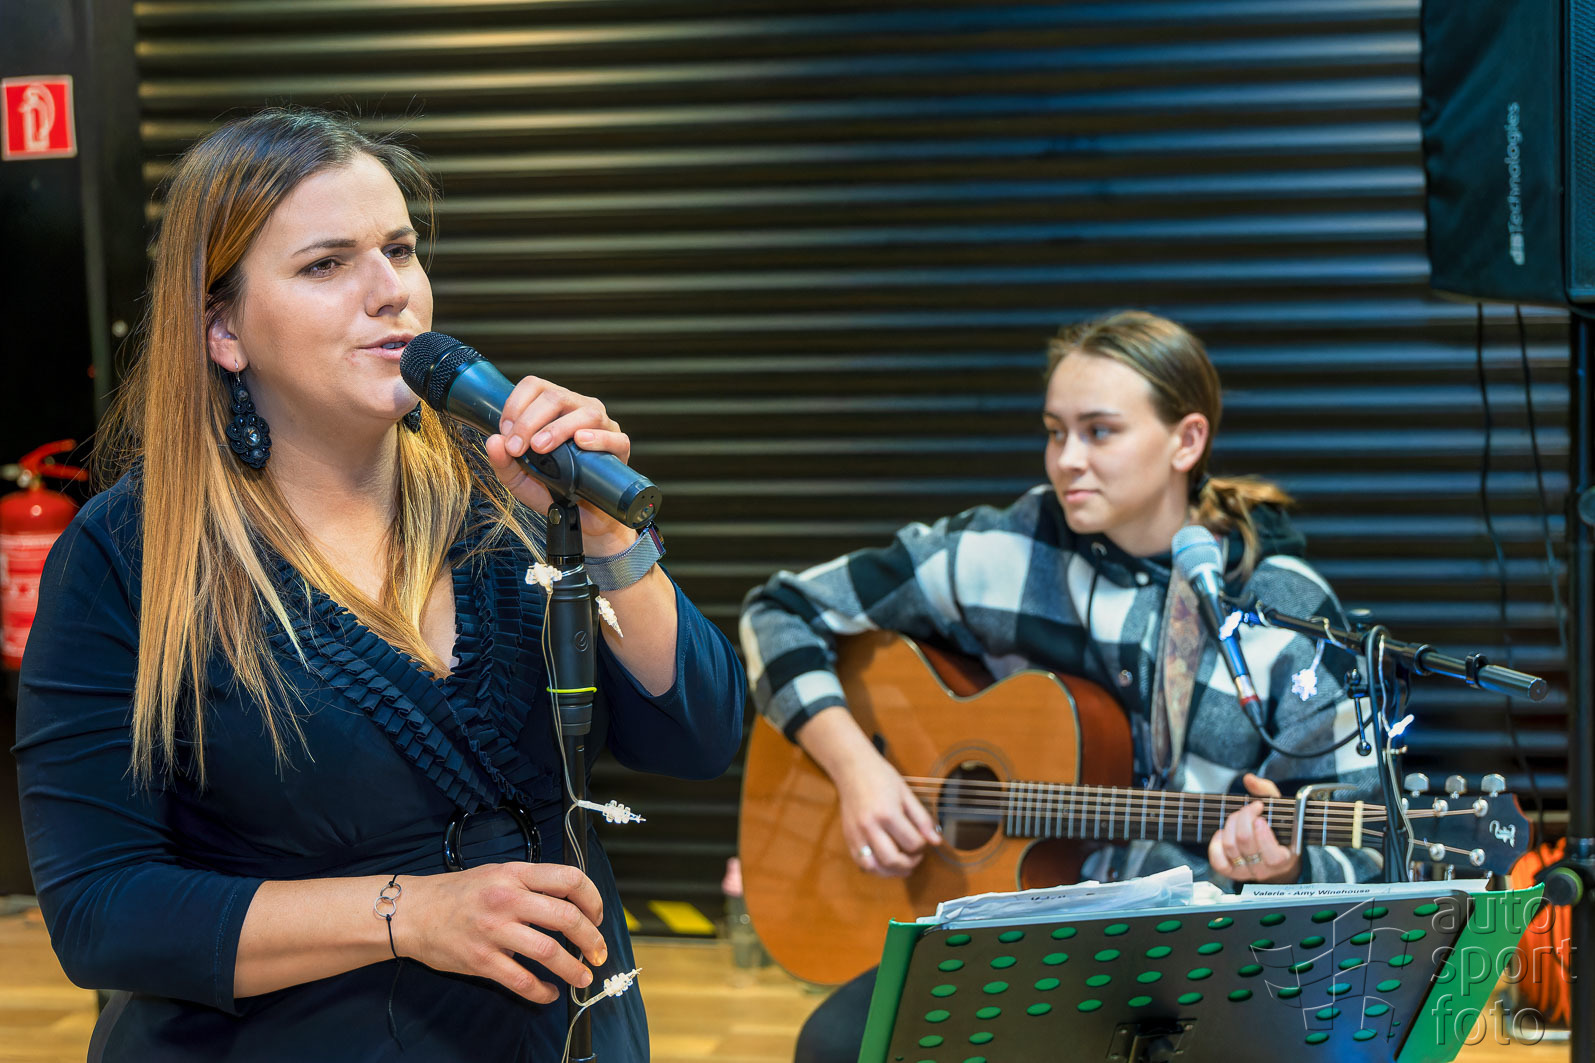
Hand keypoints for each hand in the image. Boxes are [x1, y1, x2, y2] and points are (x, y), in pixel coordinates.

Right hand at [394, 862, 606, 1003]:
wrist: (413, 912)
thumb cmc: (457, 893)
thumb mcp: (497, 873)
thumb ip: (530, 884)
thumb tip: (569, 902)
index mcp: (515, 874)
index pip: (569, 879)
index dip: (593, 899)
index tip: (598, 915)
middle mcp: (507, 899)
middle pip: (566, 917)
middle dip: (592, 939)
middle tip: (599, 952)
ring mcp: (494, 931)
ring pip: (549, 951)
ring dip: (574, 968)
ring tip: (583, 977)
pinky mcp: (481, 960)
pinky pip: (521, 980)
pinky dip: (541, 991)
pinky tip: (549, 993)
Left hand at [482, 376, 636, 554]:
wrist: (579, 519)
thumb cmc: (551, 490)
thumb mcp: (519, 479)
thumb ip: (503, 461)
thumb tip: (493, 441)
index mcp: (554, 408)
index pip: (535, 386)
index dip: (516, 405)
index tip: (506, 434)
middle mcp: (578, 409)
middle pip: (556, 396)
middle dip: (530, 421)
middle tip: (517, 447)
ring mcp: (602, 426)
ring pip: (586, 412)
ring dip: (559, 428)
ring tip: (541, 446)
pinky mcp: (620, 448)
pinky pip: (615, 438)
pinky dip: (599, 438)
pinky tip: (582, 442)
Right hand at [834, 749, 942, 877]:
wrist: (852, 768)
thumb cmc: (881, 777)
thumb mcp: (907, 794)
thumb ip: (922, 819)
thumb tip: (936, 841)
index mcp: (888, 813)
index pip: (912, 843)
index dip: (923, 846)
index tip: (924, 840)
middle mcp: (870, 826)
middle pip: (892, 860)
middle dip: (909, 864)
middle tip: (916, 857)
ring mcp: (856, 834)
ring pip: (874, 867)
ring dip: (891, 872)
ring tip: (902, 866)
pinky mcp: (848, 837)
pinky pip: (861, 863)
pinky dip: (875, 868)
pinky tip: (885, 863)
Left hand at [1208, 773, 1300, 883]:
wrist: (1276, 855)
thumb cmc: (1280, 830)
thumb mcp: (1280, 810)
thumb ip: (1267, 792)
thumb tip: (1249, 779)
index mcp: (1282, 859)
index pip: (1272, 855)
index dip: (1262, 834)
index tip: (1261, 817)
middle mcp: (1264, 869)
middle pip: (1246, 843)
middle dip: (1244, 818)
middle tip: (1251, 808)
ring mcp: (1246, 872)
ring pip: (1230, 847)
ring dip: (1230, 825)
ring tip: (1238, 817)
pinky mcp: (1231, 871)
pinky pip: (1218, 861)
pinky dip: (1216, 844)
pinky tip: (1223, 833)